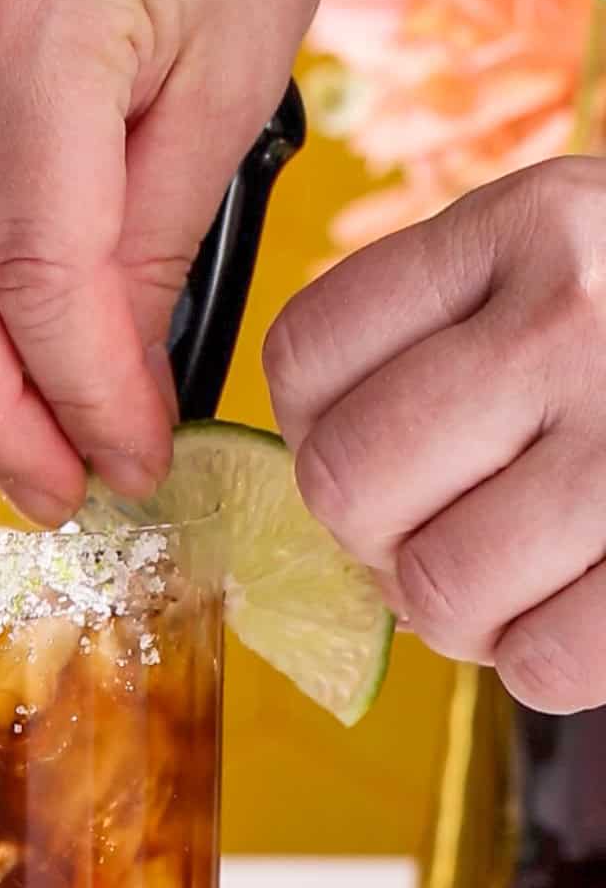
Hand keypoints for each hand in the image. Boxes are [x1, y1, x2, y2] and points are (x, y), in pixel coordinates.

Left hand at [265, 159, 605, 713]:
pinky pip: (543, 662)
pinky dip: (545, 660)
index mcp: (527, 225)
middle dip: (376, 536)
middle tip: (445, 528)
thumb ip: (447, 334)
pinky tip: (586, 604)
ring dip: (462, 612)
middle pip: (350, 483)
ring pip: (437, 589)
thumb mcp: (571, 260)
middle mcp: (579, 320)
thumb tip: (333, 492)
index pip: (310, 356)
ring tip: (526, 571)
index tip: (376, 450)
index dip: (315, 432)